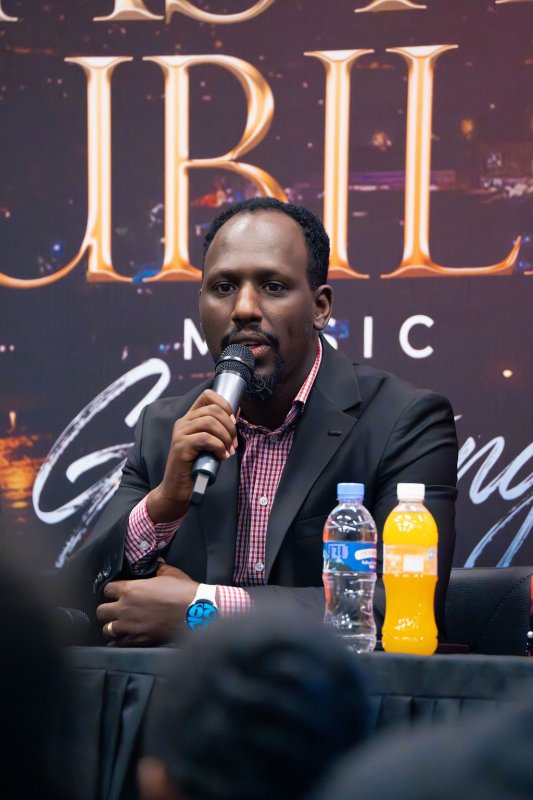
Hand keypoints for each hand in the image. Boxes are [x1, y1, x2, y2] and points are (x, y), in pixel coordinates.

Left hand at [96, 563, 197, 646]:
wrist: (194, 613)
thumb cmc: (182, 590)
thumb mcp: (170, 573)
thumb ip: (158, 568)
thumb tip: (156, 562)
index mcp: (130, 589)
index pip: (107, 589)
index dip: (111, 590)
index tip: (117, 592)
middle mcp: (124, 608)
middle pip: (101, 611)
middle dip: (107, 610)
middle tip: (116, 609)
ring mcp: (129, 626)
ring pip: (107, 629)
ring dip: (112, 626)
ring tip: (120, 625)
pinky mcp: (137, 640)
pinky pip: (120, 642)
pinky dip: (122, 639)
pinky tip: (129, 635)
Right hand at [147, 389, 237, 522]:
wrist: (178, 489)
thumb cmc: (196, 467)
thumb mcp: (210, 445)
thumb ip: (219, 430)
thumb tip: (237, 416)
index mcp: (190, 419)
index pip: (207, 396)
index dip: (224, 404)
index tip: (233, 421)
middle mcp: (183, 422)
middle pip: (213, 410)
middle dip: (230, 426)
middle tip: (234, 443)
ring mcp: (180, 433)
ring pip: (210, 422)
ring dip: (225, 437)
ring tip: (228, 451)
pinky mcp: (180, 446)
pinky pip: (206, 438)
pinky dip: (218, 447)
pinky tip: (221, 457)